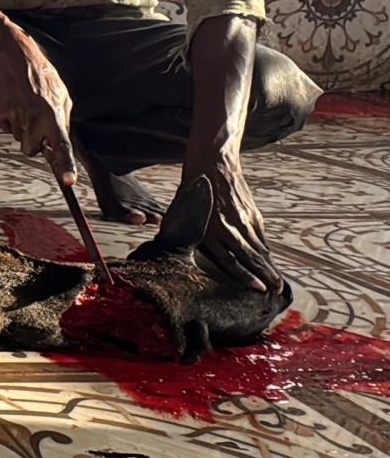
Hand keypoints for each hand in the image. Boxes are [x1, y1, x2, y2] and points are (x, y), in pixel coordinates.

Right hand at [0, 38, 76, 184]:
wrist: (16, 60)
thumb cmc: (43, 77)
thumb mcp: (63, 97)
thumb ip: (63, 121)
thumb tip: (61, 141)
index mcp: (53, 116)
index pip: (61, 147)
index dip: (65, 166)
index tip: (67, 181)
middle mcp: (34, 121)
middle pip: (31, 150)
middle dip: (34, 142)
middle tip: (36, 122)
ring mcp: (15, 118)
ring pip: (19, 139)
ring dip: (24, 129)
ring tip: (26, 107)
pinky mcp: (0, 115)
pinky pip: (7, 129)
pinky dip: (11, 121)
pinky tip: (15, 105)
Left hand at [192, 156, 280, 292]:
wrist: (211, 164)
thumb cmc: (191, 193)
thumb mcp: (184, 215)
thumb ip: (188, 236)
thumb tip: (179, 256)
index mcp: (208, 231)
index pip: (229, 260)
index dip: (244, 276)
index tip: (257, 288)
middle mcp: (227, 228)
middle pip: (250, 258)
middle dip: (265, 277)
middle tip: (276, 293)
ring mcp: (242, 221)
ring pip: (259, 249)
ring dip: (270, 268)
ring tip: (279, 285)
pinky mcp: (252, 213)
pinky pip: (260, 237)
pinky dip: (266, 252)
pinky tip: (271, 263)